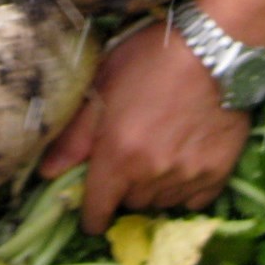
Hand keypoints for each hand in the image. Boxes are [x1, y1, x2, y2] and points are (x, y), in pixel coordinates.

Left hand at [40, 0, 264, 233]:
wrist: (215, 49)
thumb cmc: (152, 58)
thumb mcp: (103, 85)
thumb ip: (75, 135)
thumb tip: (47, 172)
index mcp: (118, 153)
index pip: (98, 208)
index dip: (92, 215)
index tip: (93, 213)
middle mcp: (151, 173)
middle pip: (131, 203)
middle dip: (126, 188)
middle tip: (131, 157)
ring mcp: (187, 176)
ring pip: (162, 202)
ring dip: (154, 188)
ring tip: (158, 153)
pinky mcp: (218, 174)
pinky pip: (194, 200)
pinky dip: (185, 188)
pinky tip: (184, 160)